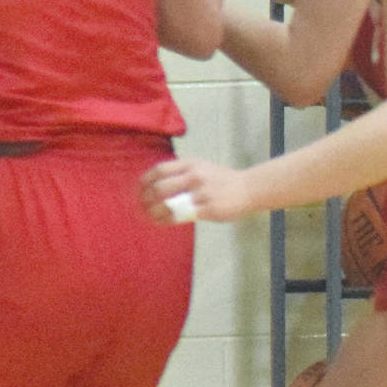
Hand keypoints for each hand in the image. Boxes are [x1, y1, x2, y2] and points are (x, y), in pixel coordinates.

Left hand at [140, 156, 255, 224]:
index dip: (145, 180)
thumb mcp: (201, 166)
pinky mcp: (207, 209)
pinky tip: (161, 222)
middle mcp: (194, 177)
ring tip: (148, 216)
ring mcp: (201, 193)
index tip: (138, 189)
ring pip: (168, 204)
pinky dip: (167, 221)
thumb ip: (181, 172)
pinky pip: (181, 217)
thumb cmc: (222, 179)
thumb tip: (156, 181)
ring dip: (153, 212)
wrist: (248, 188)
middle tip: (141, 205)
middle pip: (160, 188)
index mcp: (191, 164)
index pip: (160, 170)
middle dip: (146, 198)